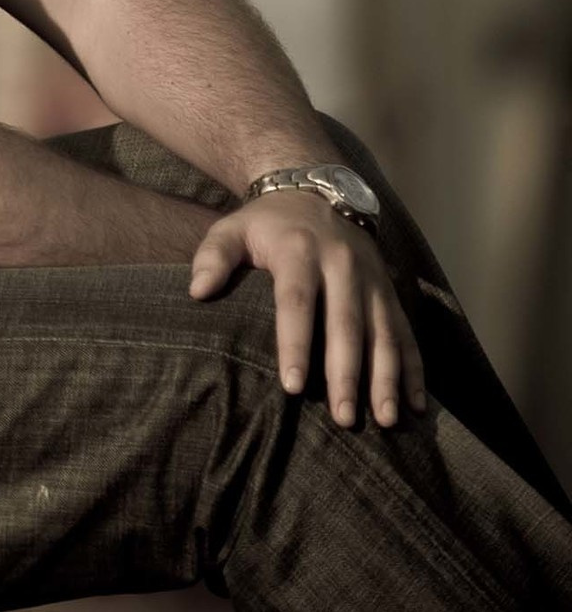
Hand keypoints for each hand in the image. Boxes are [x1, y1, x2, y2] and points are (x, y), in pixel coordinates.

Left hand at [189, 189, 425, 427]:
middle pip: (346, 326)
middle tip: (343, 417)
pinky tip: (415, 403)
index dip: (295, 345)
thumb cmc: (266, 224)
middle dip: (347, 374)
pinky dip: (414, 368)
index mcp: (299, 251)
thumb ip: (212, 257)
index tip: (292, 387)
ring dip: (386, 378)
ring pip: (383, 333)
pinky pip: (406, 332)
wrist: (316, 191)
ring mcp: (372, 280)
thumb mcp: (232, 228)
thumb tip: (197, 291)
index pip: (297, 303)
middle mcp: (343, 265)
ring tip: (384, 420)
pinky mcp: (390, 291)